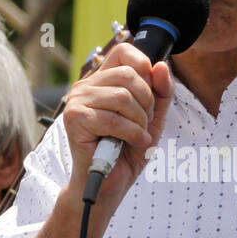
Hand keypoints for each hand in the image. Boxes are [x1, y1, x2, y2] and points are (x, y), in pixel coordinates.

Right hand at [62, 43, 173, 204]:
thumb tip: (161, 65)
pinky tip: (131, 144)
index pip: (125, 53)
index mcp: (102, 80)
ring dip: (139, 122)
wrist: (109, 184)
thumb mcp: (153, 118)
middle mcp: (86, 86)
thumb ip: (161, 92)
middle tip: (142, 125)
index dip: (144, 69)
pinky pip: (114, 119)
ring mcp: (77, 101)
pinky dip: (132, 135)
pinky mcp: (75, 119)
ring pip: (124, 97)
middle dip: (147, 104)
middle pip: (129, 76)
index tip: (148, 97)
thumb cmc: (127, 151)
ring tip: (136, 136)